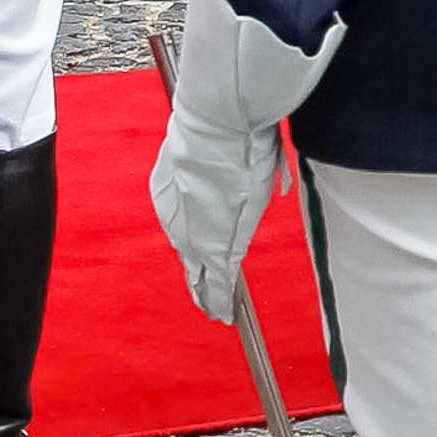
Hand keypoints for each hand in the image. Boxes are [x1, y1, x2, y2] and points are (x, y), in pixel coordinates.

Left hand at [148, 105, 279, 322]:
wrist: (219, 124)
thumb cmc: (229, 123)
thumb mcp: (224, 141)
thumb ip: (241, 154)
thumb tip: (263, 152)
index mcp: (173, 186)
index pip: (184, 220)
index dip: (193, 238)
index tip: (197, 251)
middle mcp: (176, 215)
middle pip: (188, 249)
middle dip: (195, 270)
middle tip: (201, 292)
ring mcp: (194, 231)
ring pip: (198, 271)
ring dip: (205, 292)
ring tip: (214, 311)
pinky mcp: (215, 247)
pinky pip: (216, 281)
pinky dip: (219, 299)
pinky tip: (222, 313)